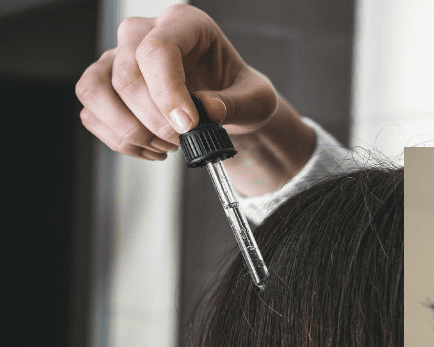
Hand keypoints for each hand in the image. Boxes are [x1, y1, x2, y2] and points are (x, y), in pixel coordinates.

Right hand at [76, 4, 278, 160]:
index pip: (159, 48)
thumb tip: (208, 109)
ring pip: (94, 90)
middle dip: (154, 120)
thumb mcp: (255, 99)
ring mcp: (118, 57)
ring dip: (128, 130)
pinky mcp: (105, 85)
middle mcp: (144, 33)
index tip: (187, 125)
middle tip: (182, 141)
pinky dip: (119, 140)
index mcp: (185, 24)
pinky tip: (151, 149)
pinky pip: (92, 114)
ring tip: (164, 147)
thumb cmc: (239, 93)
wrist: (228, 105)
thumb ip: (236, 103)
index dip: (168, 92)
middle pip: (126, 74)